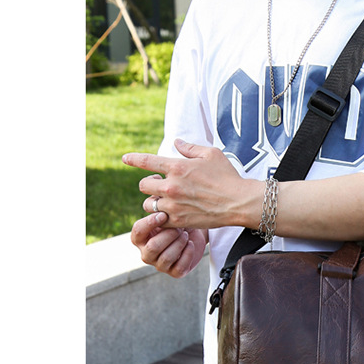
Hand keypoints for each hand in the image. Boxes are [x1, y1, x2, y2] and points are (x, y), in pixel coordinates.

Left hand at [122, 138, 258, 230]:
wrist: (238, 202)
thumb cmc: (227, 176)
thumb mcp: (211, 154)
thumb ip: (190, 148)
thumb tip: (176, 142)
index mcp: (177, 166)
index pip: (147, 161)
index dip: (133, 159)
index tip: (125, 158)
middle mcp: (171, 186)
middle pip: (143, 185)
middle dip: (150, 184)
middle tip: (160, 184)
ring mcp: (173, 205)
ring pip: (149, 204)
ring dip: (154, 201)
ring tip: (167, 200)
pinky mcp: (178, 221)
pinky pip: (159, 220)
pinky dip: (162, 217)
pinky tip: (172, 214)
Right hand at [129, 211, 207, 278]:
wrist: (194, 233)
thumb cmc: (177, 220)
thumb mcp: (168, 213)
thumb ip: (159, 208)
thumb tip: (155, 198)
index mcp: (141, 238)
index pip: (138, 231)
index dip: (150, 223)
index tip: (163, 215)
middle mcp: (147, 254)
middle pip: (152, 247)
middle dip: (168, 235)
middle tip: (179, 227)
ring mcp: (160, 265)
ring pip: (166, 257)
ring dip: (178, 243)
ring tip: (185, 234)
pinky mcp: (175, 272)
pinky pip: (179, 266)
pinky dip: (187, 253)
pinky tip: (191, 244)